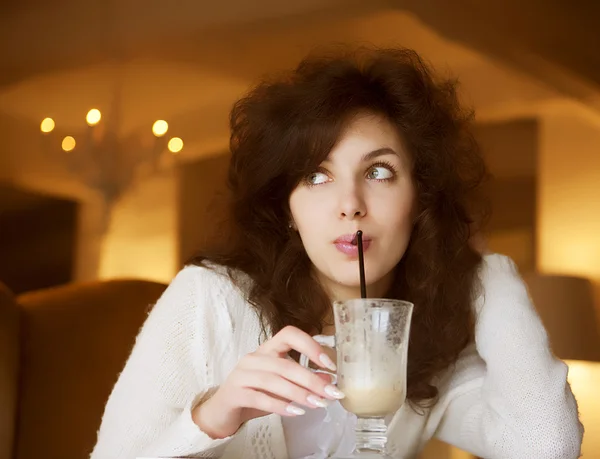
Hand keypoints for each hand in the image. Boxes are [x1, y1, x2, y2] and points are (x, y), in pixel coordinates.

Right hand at [191, 326, 342, 438]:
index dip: (310, 346)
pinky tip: (296, 412)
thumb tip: (329, 379)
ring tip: (318, 404)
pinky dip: (280, 405)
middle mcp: (254, 357)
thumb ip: (303, 380)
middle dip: (311, 379)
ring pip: (274, 380)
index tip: (330, 364)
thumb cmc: (255, 394)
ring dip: (299, 393)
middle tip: (331, 393)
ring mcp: (242, 374)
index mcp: (267, 349)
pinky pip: (259, 397)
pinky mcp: (234, 393)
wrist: (222, 411)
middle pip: (285, 363)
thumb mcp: (282, 386)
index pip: (289, 334)